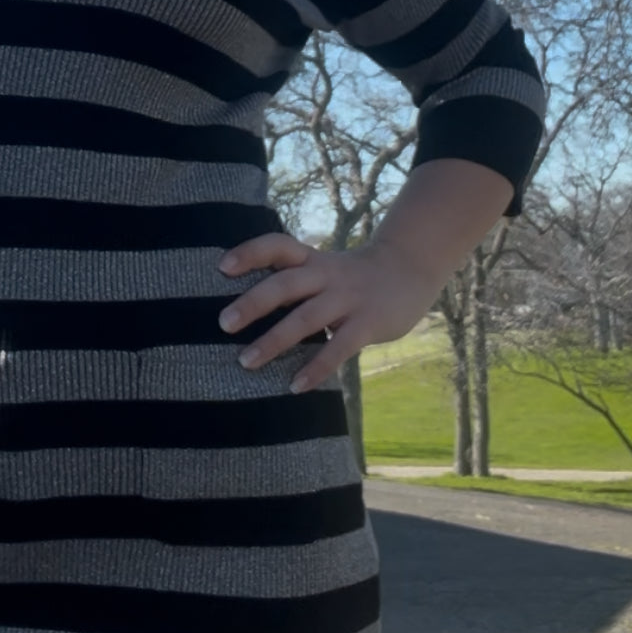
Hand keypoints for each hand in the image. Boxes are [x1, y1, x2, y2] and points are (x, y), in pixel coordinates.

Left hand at [217, 233, 444, 393]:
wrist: (409, 271)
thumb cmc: (351, 277)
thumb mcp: (322, 268)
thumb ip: (292, 281)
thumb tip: (242, 307)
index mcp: (312, 259)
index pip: (278, 246)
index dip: (250, 253)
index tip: (222, 267)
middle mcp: (327, 275)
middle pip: (285, 284)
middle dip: (253, 303)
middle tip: (223, 324)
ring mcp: (348, 298)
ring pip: (306, 318)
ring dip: (274, 341)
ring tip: (246, 361)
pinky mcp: (369, 323)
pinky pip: (339, 348)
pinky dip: (316, 367)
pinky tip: (295, 386)